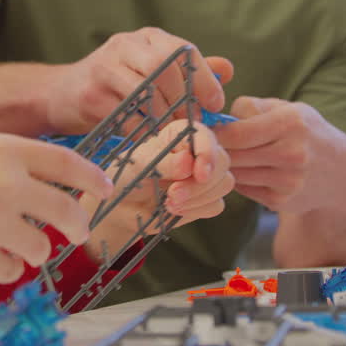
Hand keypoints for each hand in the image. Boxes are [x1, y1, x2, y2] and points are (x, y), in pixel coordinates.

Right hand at [0, 134, 113, 282]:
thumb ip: (6, 164)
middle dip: (77, 225)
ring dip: (30, 248)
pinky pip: (10, 270)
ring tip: (3, 241)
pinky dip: (0, 266)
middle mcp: (8, 185)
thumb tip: (44, 185)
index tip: (104, 189)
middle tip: (76, 232)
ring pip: (40, 247)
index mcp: (5, 151)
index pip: (68, 165)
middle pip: (67, 212)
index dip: (92, 179)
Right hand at [44, 27, 232, 135]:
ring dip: (163, 117)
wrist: (59, 94)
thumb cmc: (115, 86)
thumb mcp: (152, 72)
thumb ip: (188, 72)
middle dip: (182, 99)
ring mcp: (104, 67)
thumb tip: (227, 70)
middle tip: (192, 124)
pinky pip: (124, 116)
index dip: (203, 79)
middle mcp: (125, 45)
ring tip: (173, 134)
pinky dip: (141, 131)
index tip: (215, 105)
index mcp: (147, 37)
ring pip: (144, 90)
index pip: (182, 50)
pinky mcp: (89, 94)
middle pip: (163, 66)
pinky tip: (149, 141)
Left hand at [83, 121, 232, 259]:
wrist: (122, 207)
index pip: (205, 136)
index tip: (200, 174)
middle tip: (172, 194)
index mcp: (181, 134)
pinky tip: (175, 210)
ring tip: (168, 203)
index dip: (207, 153)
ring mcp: (204, 176)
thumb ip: (163, 164)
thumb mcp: (139, 167)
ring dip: (197, 198)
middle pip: (222, 162)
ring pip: (224, 183)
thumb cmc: (128, 177)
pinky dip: (197, 210)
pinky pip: (216, 205)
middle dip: (200, 183)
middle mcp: (197, 152)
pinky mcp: (206, 199)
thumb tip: (188, 162)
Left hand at [219, 97, 345, 216]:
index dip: (216, 132)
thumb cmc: (306, 132)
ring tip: (232, 155)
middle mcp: (291, 154)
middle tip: (211, 144)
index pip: (237, 133)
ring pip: (235, 174)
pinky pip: (244, 189)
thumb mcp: (288, 109)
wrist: (341, 171)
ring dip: (228, 166)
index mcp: (291, 124)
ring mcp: (287, 181)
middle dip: (218, 150)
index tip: (209, 129)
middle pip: (233, 155)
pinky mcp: (280, 201)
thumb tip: (218, 118)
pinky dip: (241, 179)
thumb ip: (253, 107)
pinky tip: (250, 170)